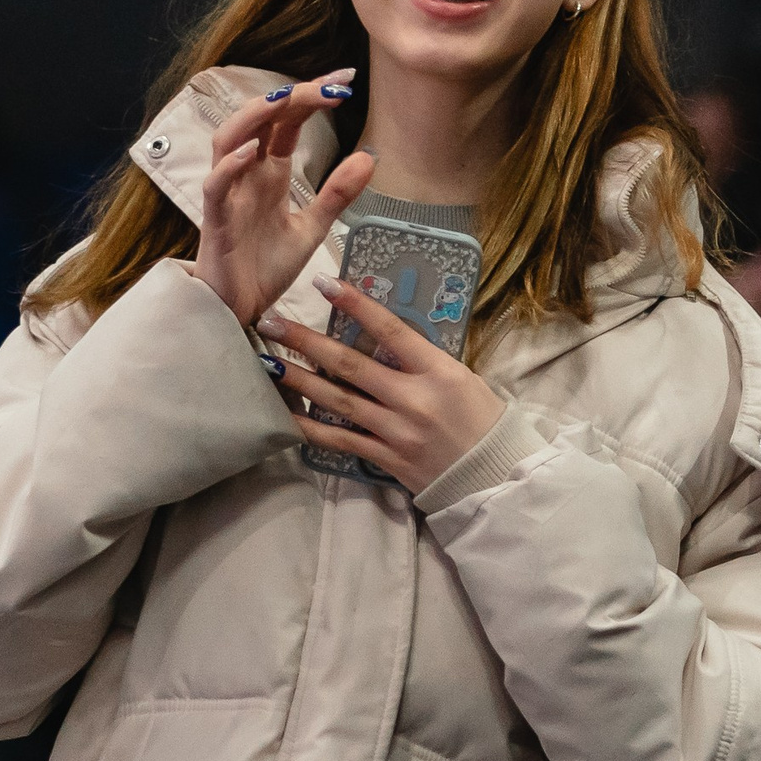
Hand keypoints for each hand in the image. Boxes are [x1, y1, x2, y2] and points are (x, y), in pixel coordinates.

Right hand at [190, 71, 374, 327]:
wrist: (239, 310)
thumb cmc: (264, 267)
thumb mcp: (312, 228)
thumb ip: (337, 194)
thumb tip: (369, 157)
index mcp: (268, 172)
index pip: (286, 120)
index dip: (312, 96)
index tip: (345, 78)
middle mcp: (245, 175)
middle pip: (260, 119)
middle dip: (293, 96)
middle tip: (332, 84)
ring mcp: (228, 195)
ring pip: (227, 140)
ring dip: (255, 116)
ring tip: (287, 98)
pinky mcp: (215, 222)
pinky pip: (215, 187)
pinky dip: (230, 167)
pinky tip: (252, 152)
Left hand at [260, 275, 505, 495]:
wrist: (492, 476)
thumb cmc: (482, 420)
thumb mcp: (461, 378)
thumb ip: (422, 360)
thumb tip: (382, 340)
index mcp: (437, 372)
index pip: (390, 330)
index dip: (355, 305)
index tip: (324, 284)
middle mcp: (413, 399)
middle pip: (350, 365)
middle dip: (306, 342)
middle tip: (271, 323)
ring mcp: (396, 431)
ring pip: (338, 401)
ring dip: (299, 381)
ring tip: (268, 364)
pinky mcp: (385, 458)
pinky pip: (340, 441)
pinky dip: (311, 428)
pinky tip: (286, 415)